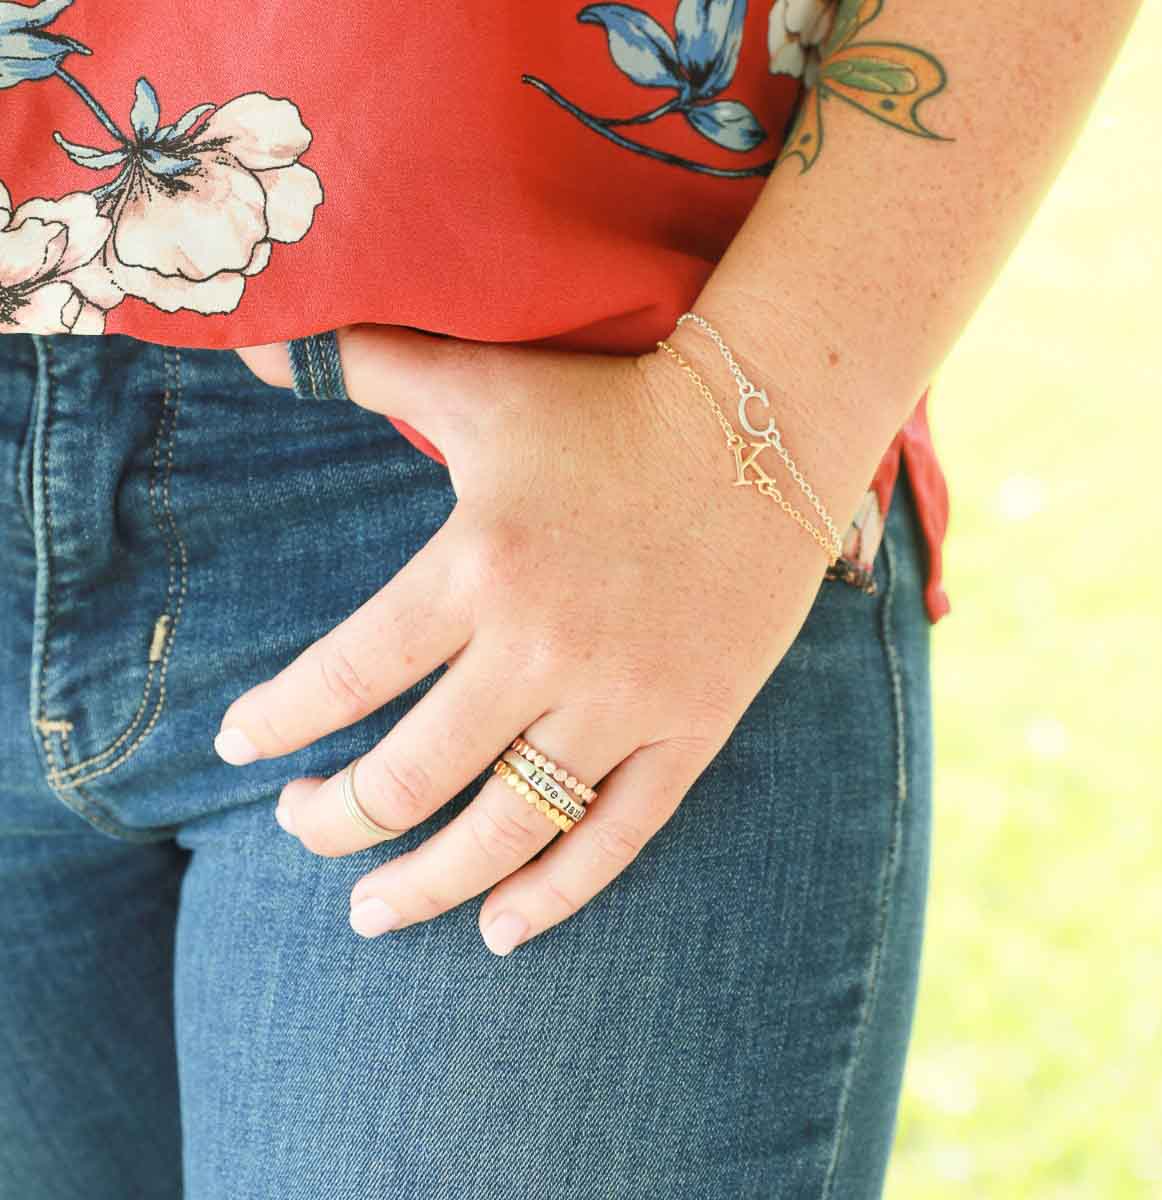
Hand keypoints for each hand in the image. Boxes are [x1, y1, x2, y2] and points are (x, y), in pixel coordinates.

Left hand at [221, 323, 835, 954]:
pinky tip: (499, 931)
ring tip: (370, 910)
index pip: (346, 675)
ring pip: (506, 829)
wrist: (769, 428)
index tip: (239, 746)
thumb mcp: (485, 379)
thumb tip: (254, 338)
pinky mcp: (692, 728)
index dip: (277, 722)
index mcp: (480, 566)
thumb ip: (364, 360)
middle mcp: (544, 648)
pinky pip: (616, 837)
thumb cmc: (615, 407)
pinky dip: (553, 896)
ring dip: (424, 883)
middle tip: (300, 824)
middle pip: (412, 776)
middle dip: (334, 819)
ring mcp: (625, 699)